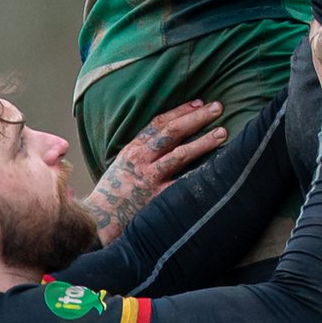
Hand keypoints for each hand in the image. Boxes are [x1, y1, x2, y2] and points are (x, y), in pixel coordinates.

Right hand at [82, 99, 225, 243]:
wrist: (98, 220)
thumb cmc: (112, 194)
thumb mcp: (122, 165)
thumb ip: (142, 153)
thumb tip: (165, 140)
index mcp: (133, 150)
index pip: (159, 123)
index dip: (180, 111)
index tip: (199, 102)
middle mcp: (141, 160)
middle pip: (172, 132)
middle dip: (196, 118)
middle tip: (218, 108)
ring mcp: (150, 178)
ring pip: (180, 154)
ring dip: (203, 142)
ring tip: (223, 132)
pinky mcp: (157, 197)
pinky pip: (183, 183)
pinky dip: (199, 174)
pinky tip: (217, 168)